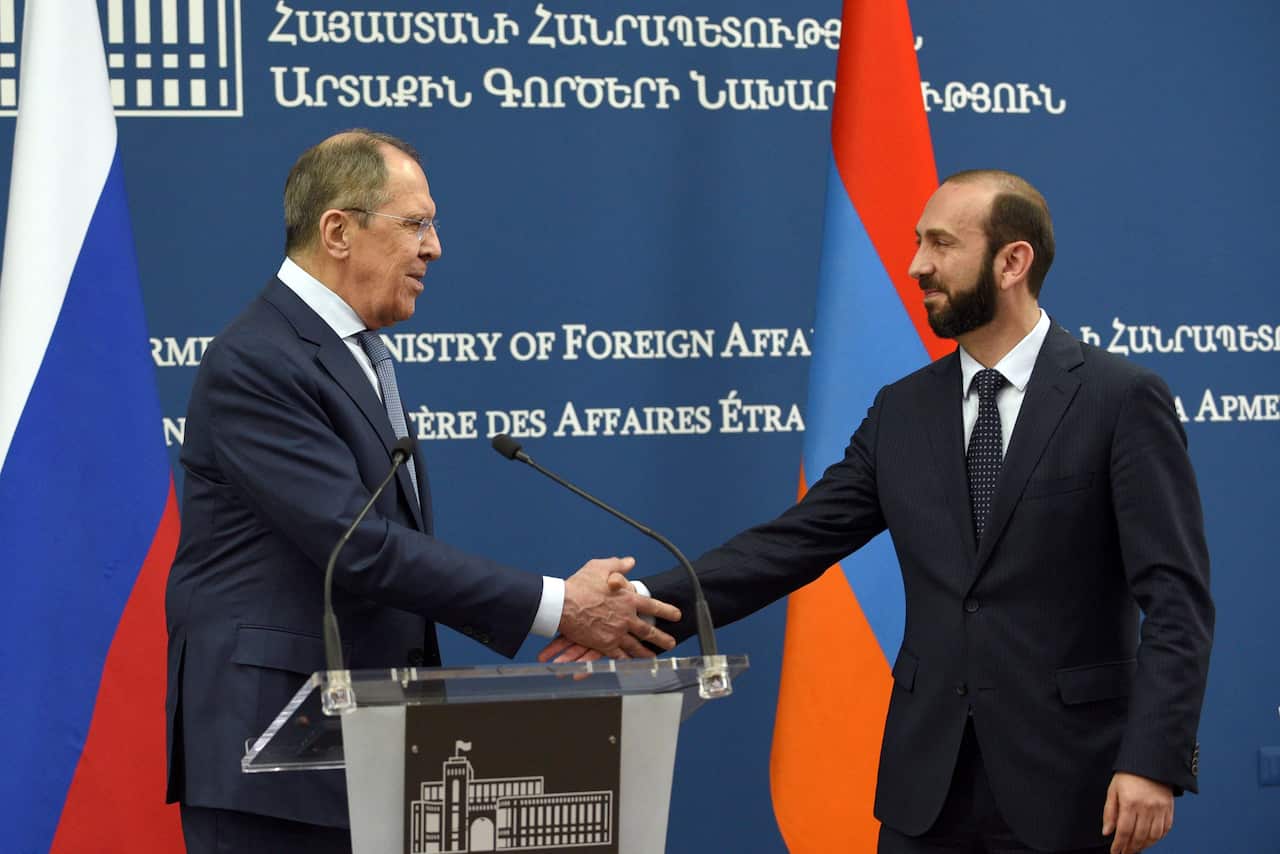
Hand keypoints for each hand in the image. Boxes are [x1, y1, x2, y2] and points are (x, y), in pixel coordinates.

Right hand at [557, 557, 681, 658]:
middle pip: (648, 630)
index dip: (667, 611)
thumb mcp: (600, 567)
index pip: (653, 605)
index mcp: (628, 599)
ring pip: (636, 645)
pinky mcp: (604, 644)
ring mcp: (616, 632)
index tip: (677, 615)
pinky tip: (631, 662)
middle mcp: (626, 617)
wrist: (562, 604)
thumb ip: (618, 565)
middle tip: (671, 643)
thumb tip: (631, 562)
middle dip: (662, 637)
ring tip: (655, 656)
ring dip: (646, 652)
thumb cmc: (579, 584)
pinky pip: (618, 654)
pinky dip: (626, 659)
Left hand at [1102, 772, 1173, 852]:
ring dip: (1144, 845)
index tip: (1115, 852)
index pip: (1124, 830)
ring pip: (1153, 836)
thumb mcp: (1113, 790)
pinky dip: (1158, 838)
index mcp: (1130, 802)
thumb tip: (1107, 832)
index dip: (1119, 845)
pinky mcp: (1169, 809)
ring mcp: (1160, 809)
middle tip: (1125, 853)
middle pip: (1139, 836)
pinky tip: (1150, 840)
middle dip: (1131, 848)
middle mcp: (1146, 807)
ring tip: (1136, 849)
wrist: (1150, 762)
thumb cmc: (1128, 775)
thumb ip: (1109, 812)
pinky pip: (1165, 829)